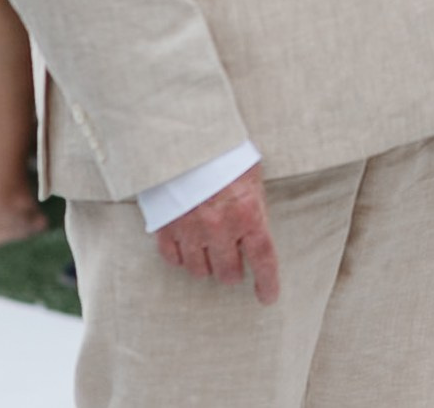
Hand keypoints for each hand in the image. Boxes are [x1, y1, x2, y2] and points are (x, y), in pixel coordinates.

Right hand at [154, 163, 278, 304]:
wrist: (185, 137)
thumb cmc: (224, 153)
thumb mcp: (252, 176)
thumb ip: (254, 206)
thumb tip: (256, 230)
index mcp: (248, 213)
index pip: (263, 259)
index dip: (267, 282)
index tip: (268, 298)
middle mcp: (220, 227)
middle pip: (228, 272)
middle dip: (232, 271)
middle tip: (233, 262)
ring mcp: (191, 230)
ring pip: (199, 271)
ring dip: (207, 266)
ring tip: (210, 252)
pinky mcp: (166, 228)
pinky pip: (173, 259)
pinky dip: (181, 258)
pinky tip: (187, 248)